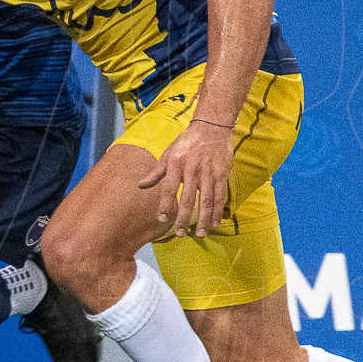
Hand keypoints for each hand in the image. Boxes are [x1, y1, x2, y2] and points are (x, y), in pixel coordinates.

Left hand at [139, 121, 233, 238]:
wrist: (211, 127)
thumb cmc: (187, 142)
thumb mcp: (169, 153)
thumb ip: (156, 172)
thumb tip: (140, 185)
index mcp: (176, 164)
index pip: (169, 188)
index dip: (166, 204)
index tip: (162, 219)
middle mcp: (192, 169)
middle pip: (188, 198)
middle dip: (184, 218)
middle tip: (181, 234)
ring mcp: (208, 172)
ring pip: (206, 201)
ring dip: (204, 220)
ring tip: (200, 234)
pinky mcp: (221, 174)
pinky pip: (220, 196)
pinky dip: (218, 212)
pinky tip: (215, 224)